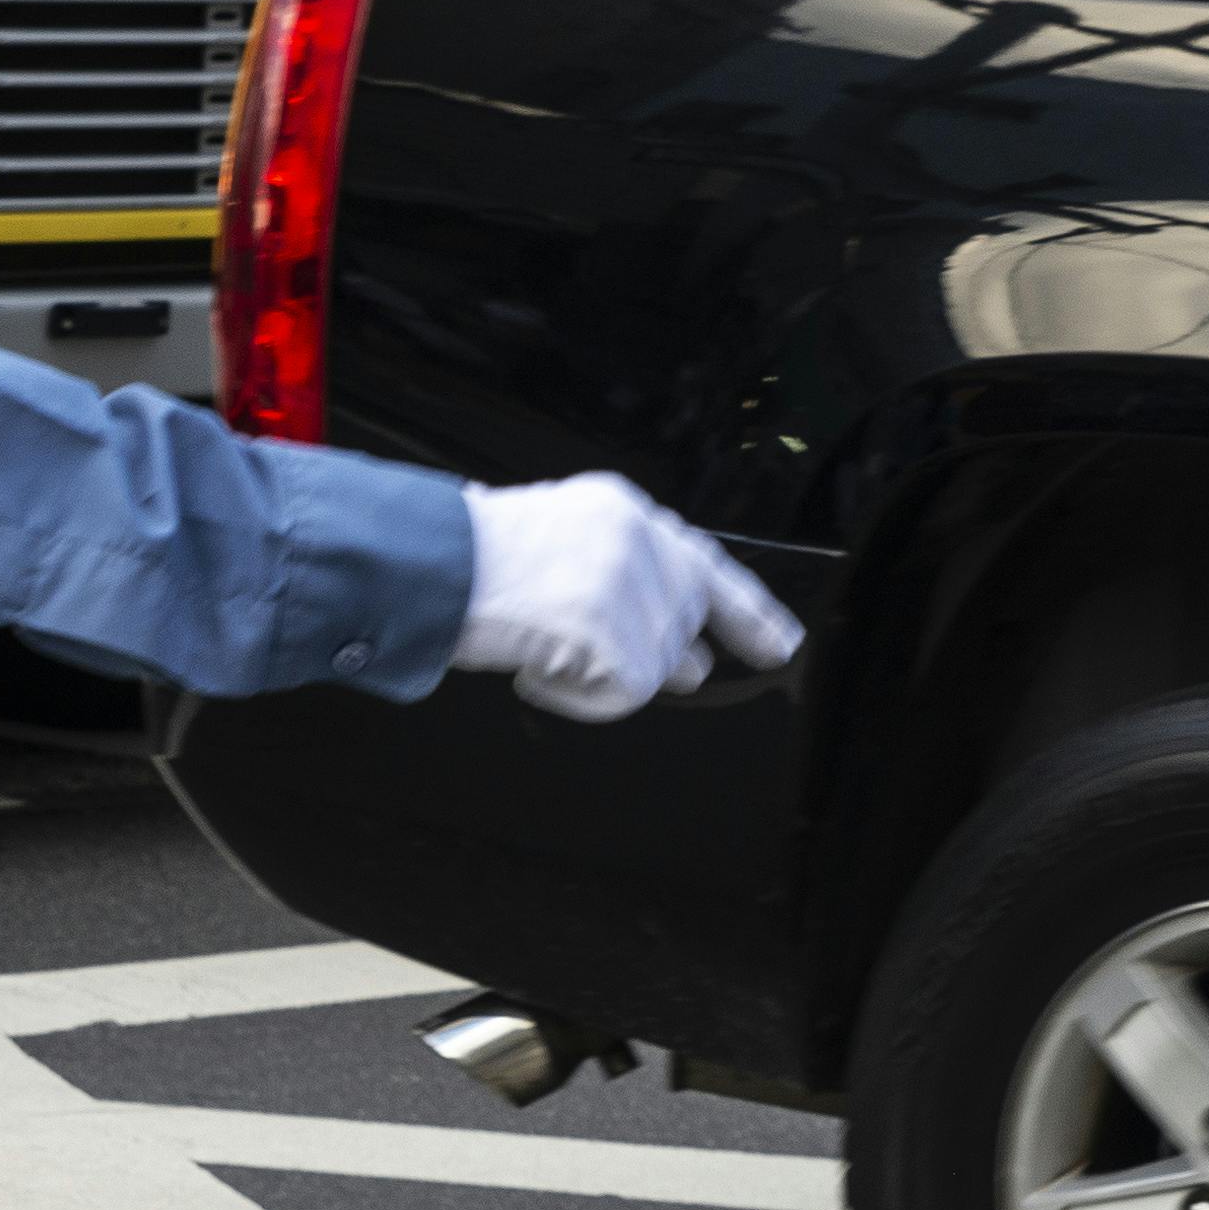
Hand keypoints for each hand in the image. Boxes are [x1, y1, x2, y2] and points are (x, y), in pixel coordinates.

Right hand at [451, 477, 804, 721]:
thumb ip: (629, 587)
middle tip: (601, 655)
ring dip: (600, 676)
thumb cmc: (473, 565)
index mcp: (624, 510)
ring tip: (541, 650)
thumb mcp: (563, 548)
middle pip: (681, 623)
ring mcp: (626, 583)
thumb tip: (689, 661)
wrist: (428, 568)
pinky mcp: (610, 629)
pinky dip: (581, 698)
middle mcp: (636, 538)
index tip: (780, 644)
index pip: (705, 564)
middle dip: (660, 654)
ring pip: (654, 666)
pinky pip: (624, 694)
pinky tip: (538, 671)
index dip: (747, 611)